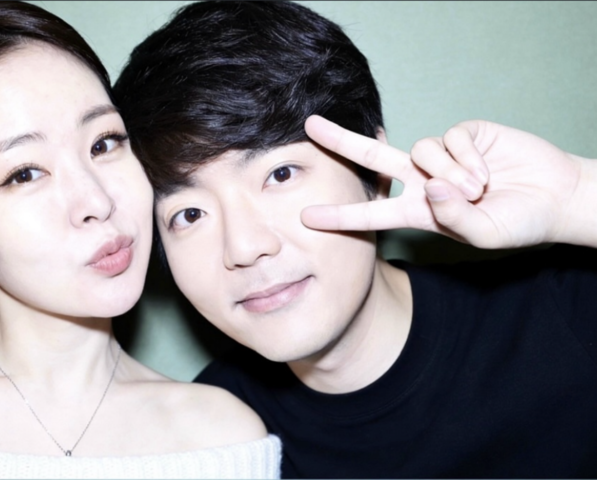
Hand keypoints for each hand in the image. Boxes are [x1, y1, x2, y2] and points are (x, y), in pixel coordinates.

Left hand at [302, 115, 596, 248]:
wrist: (553, 197)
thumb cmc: (517, 222)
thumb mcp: (484, 234)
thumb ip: (454, 217)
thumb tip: (431, 186)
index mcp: (419, 211)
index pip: (373, 212)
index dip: (341, 215)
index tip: (307, 216)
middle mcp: (423, 180)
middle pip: (374, 156)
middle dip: (342, 141)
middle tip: (310, 127)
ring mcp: (442, 156)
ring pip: (422, 150)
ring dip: (452, 173)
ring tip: (479, 189)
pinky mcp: (464, 134)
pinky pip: (452, 139)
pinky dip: (470, 158)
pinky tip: (489, 171)